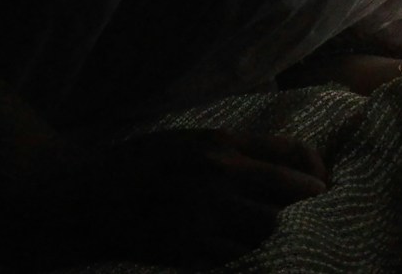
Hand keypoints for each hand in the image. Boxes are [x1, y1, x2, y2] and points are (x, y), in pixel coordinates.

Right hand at [0, 128, 328, 268]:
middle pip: (293, 195)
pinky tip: (245, 258)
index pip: (294, 155)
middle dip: (308, 209)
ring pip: (269, 232)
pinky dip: (247, 259)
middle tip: (311, 219)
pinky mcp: (187, 249)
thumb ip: (237, 150)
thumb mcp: (189, 141)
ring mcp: (202, 214)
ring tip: (278, 242)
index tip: (320, 186)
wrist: (80, 195)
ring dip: (277, 237)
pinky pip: (238, 259)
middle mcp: (218, 175)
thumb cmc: (138, 166)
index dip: (317, 173)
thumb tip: (293, 162)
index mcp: (220, 144)